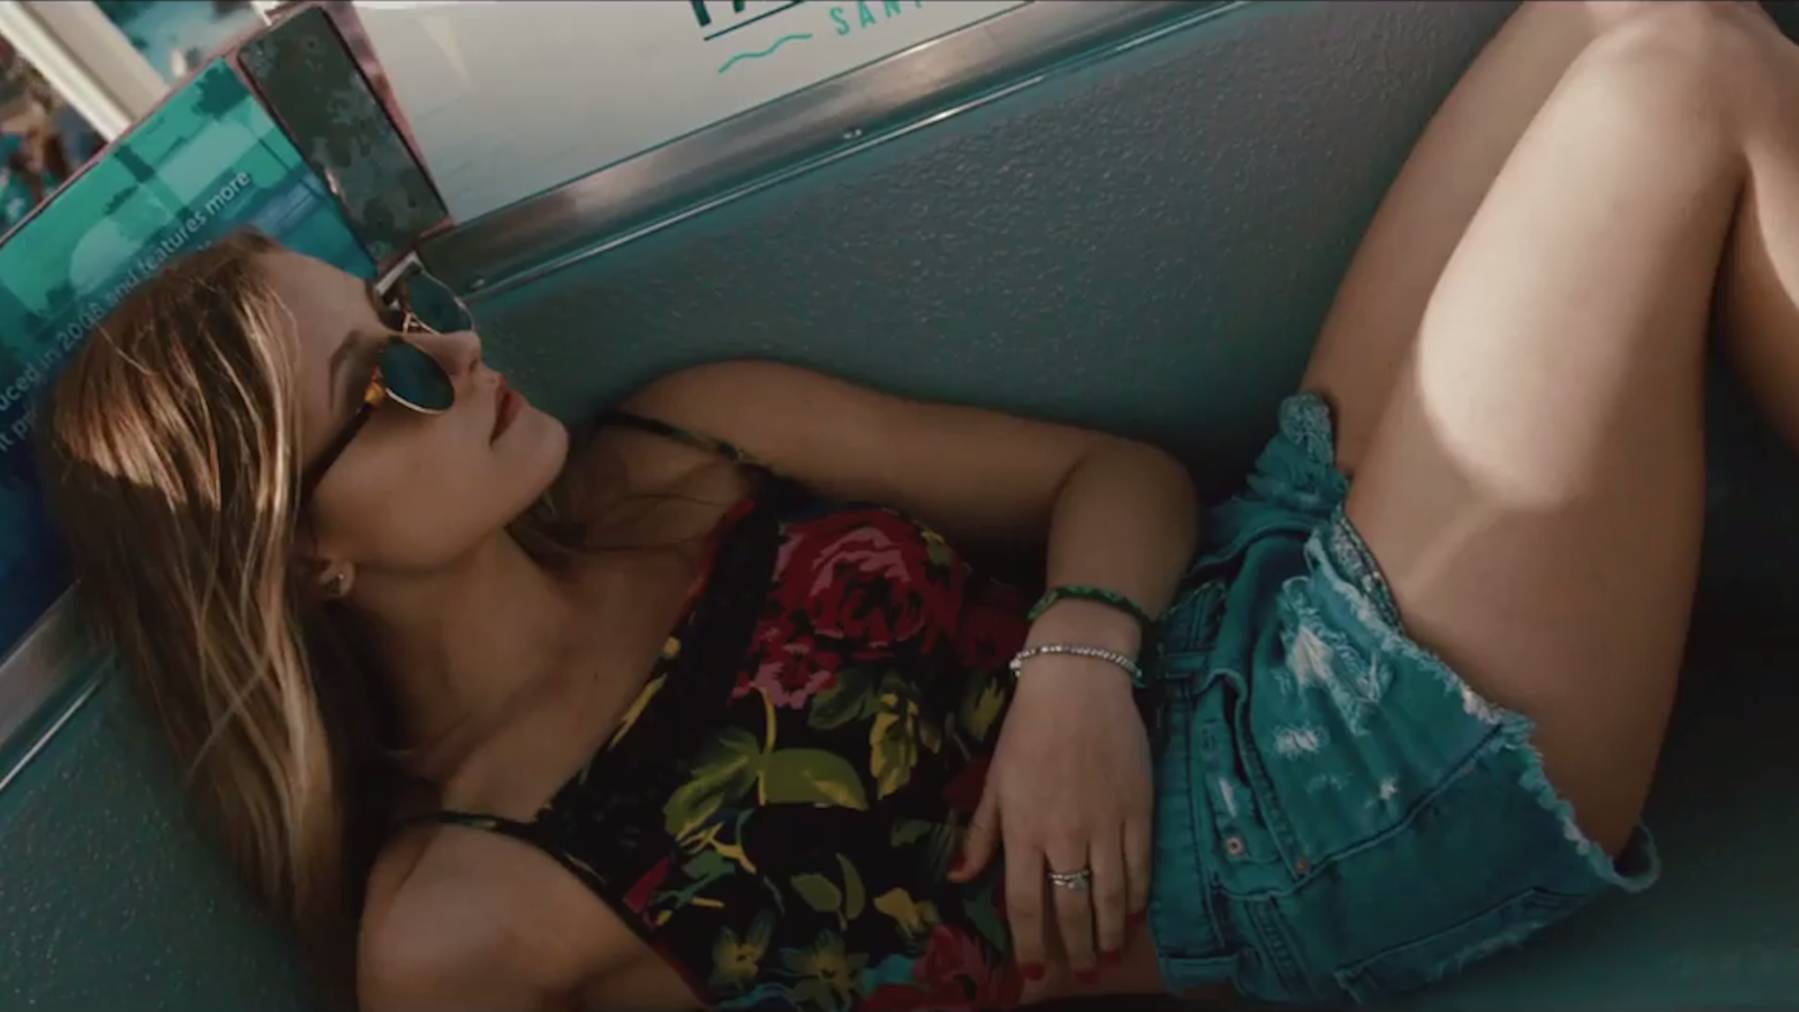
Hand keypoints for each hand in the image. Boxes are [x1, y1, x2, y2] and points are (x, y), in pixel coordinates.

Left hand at [947, 655, 1153, 993]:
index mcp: (1022, 828)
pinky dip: (1138, 896)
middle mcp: (1063, 834)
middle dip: (1076, 949)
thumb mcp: (995, 780)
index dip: (1029, 944)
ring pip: (1111, 895)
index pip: (1024, 903)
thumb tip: (959, 878)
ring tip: (1109, 955)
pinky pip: (1140, 866)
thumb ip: (981, 835)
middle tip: (1083, 973)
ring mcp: (1105, 823)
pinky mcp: (1138, 809)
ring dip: (1110, 932)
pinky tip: (1135, 914)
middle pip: (1071, 908)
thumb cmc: (1028, 728)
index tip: (1032, 972)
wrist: (1078, 681)